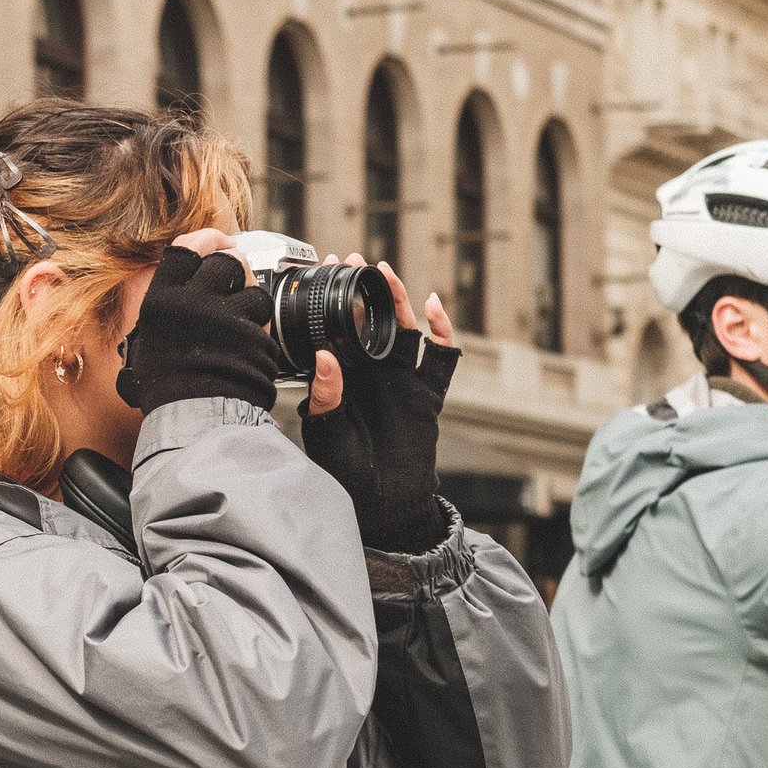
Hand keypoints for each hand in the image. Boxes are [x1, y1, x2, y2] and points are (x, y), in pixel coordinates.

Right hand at [115, 233, 279, 413]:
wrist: (192, 421)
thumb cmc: (167, 387)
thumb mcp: (151, 339)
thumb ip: (168, 306)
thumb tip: (181, 283)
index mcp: (162, 300)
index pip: (186, 248)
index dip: (207, 239)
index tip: (217, 241)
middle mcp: (192, 303)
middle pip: (226, 260)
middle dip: (237, 267)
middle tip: (236, 280)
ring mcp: (226, 319)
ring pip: (253, 289)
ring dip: (253, 300)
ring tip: (243, 321)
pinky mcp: (253, 336)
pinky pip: (263, 321)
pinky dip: (260, 331)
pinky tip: (248, 347)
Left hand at [300, 262, 458, 553]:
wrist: (382, 506)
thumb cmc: (345, 472)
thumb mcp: (325, 433)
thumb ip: (324, 397)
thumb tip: (324, 358)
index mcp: (342, 378)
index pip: (337, 328)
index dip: (333, 299)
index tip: (324, 269)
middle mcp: (371, 374)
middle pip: (371, 320)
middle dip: (364, 290)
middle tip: (353, 261)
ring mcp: (402, 382)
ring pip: (405, 330)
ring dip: (398, 301)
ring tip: (385, 274)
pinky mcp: (428, 396)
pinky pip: (441, 360)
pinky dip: (443, 331)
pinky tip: (435, 305)